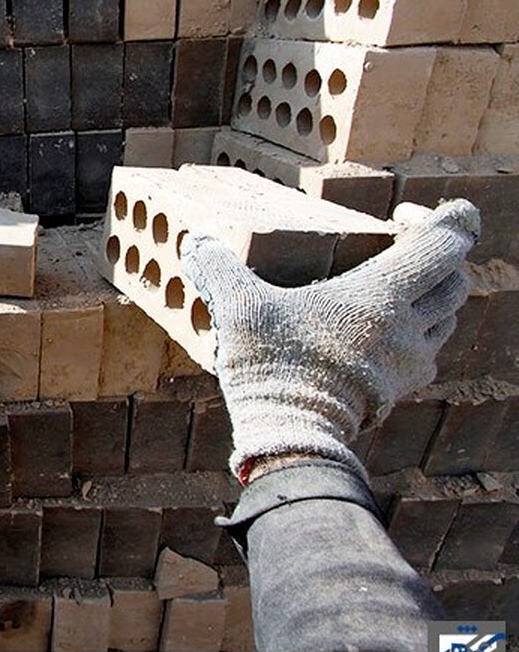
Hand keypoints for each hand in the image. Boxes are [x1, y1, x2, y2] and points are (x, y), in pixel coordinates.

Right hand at [180, 199, 479, 482]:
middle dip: (439, 256)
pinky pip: (426, 354)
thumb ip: (218, 268)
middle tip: (401, 247)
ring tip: (392, 290)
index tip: (403, 214)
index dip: (443, 219)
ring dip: (431, 297)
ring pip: (447, 319)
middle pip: (456, 280)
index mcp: (381, 296)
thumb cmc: (273, 367)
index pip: (447, 243)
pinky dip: (415, 335)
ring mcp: (408, 363)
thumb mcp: (239, 309)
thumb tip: (196, 242)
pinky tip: (376, 336)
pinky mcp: (398, 391)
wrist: (294, 438)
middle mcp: (408, 328)